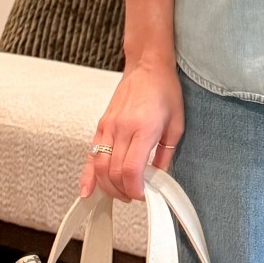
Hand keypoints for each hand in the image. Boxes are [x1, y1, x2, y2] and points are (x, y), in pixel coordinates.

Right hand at [79, 59, 183, 202]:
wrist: (147, 66)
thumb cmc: (164, 91)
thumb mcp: (176, 125)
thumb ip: (166, 154)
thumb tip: (158, 177)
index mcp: (143, 129)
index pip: (131, 170)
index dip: (135, 189)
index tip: (143, 195)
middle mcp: (122, 128)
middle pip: (113, 172)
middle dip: (122, 191)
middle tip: (133, 196)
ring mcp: (108, 126)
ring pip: (99, 166)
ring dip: (107, 186)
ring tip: (119, 194)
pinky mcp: (101, 125)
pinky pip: (91, 154)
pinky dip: (87, 175)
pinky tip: (86, 190)